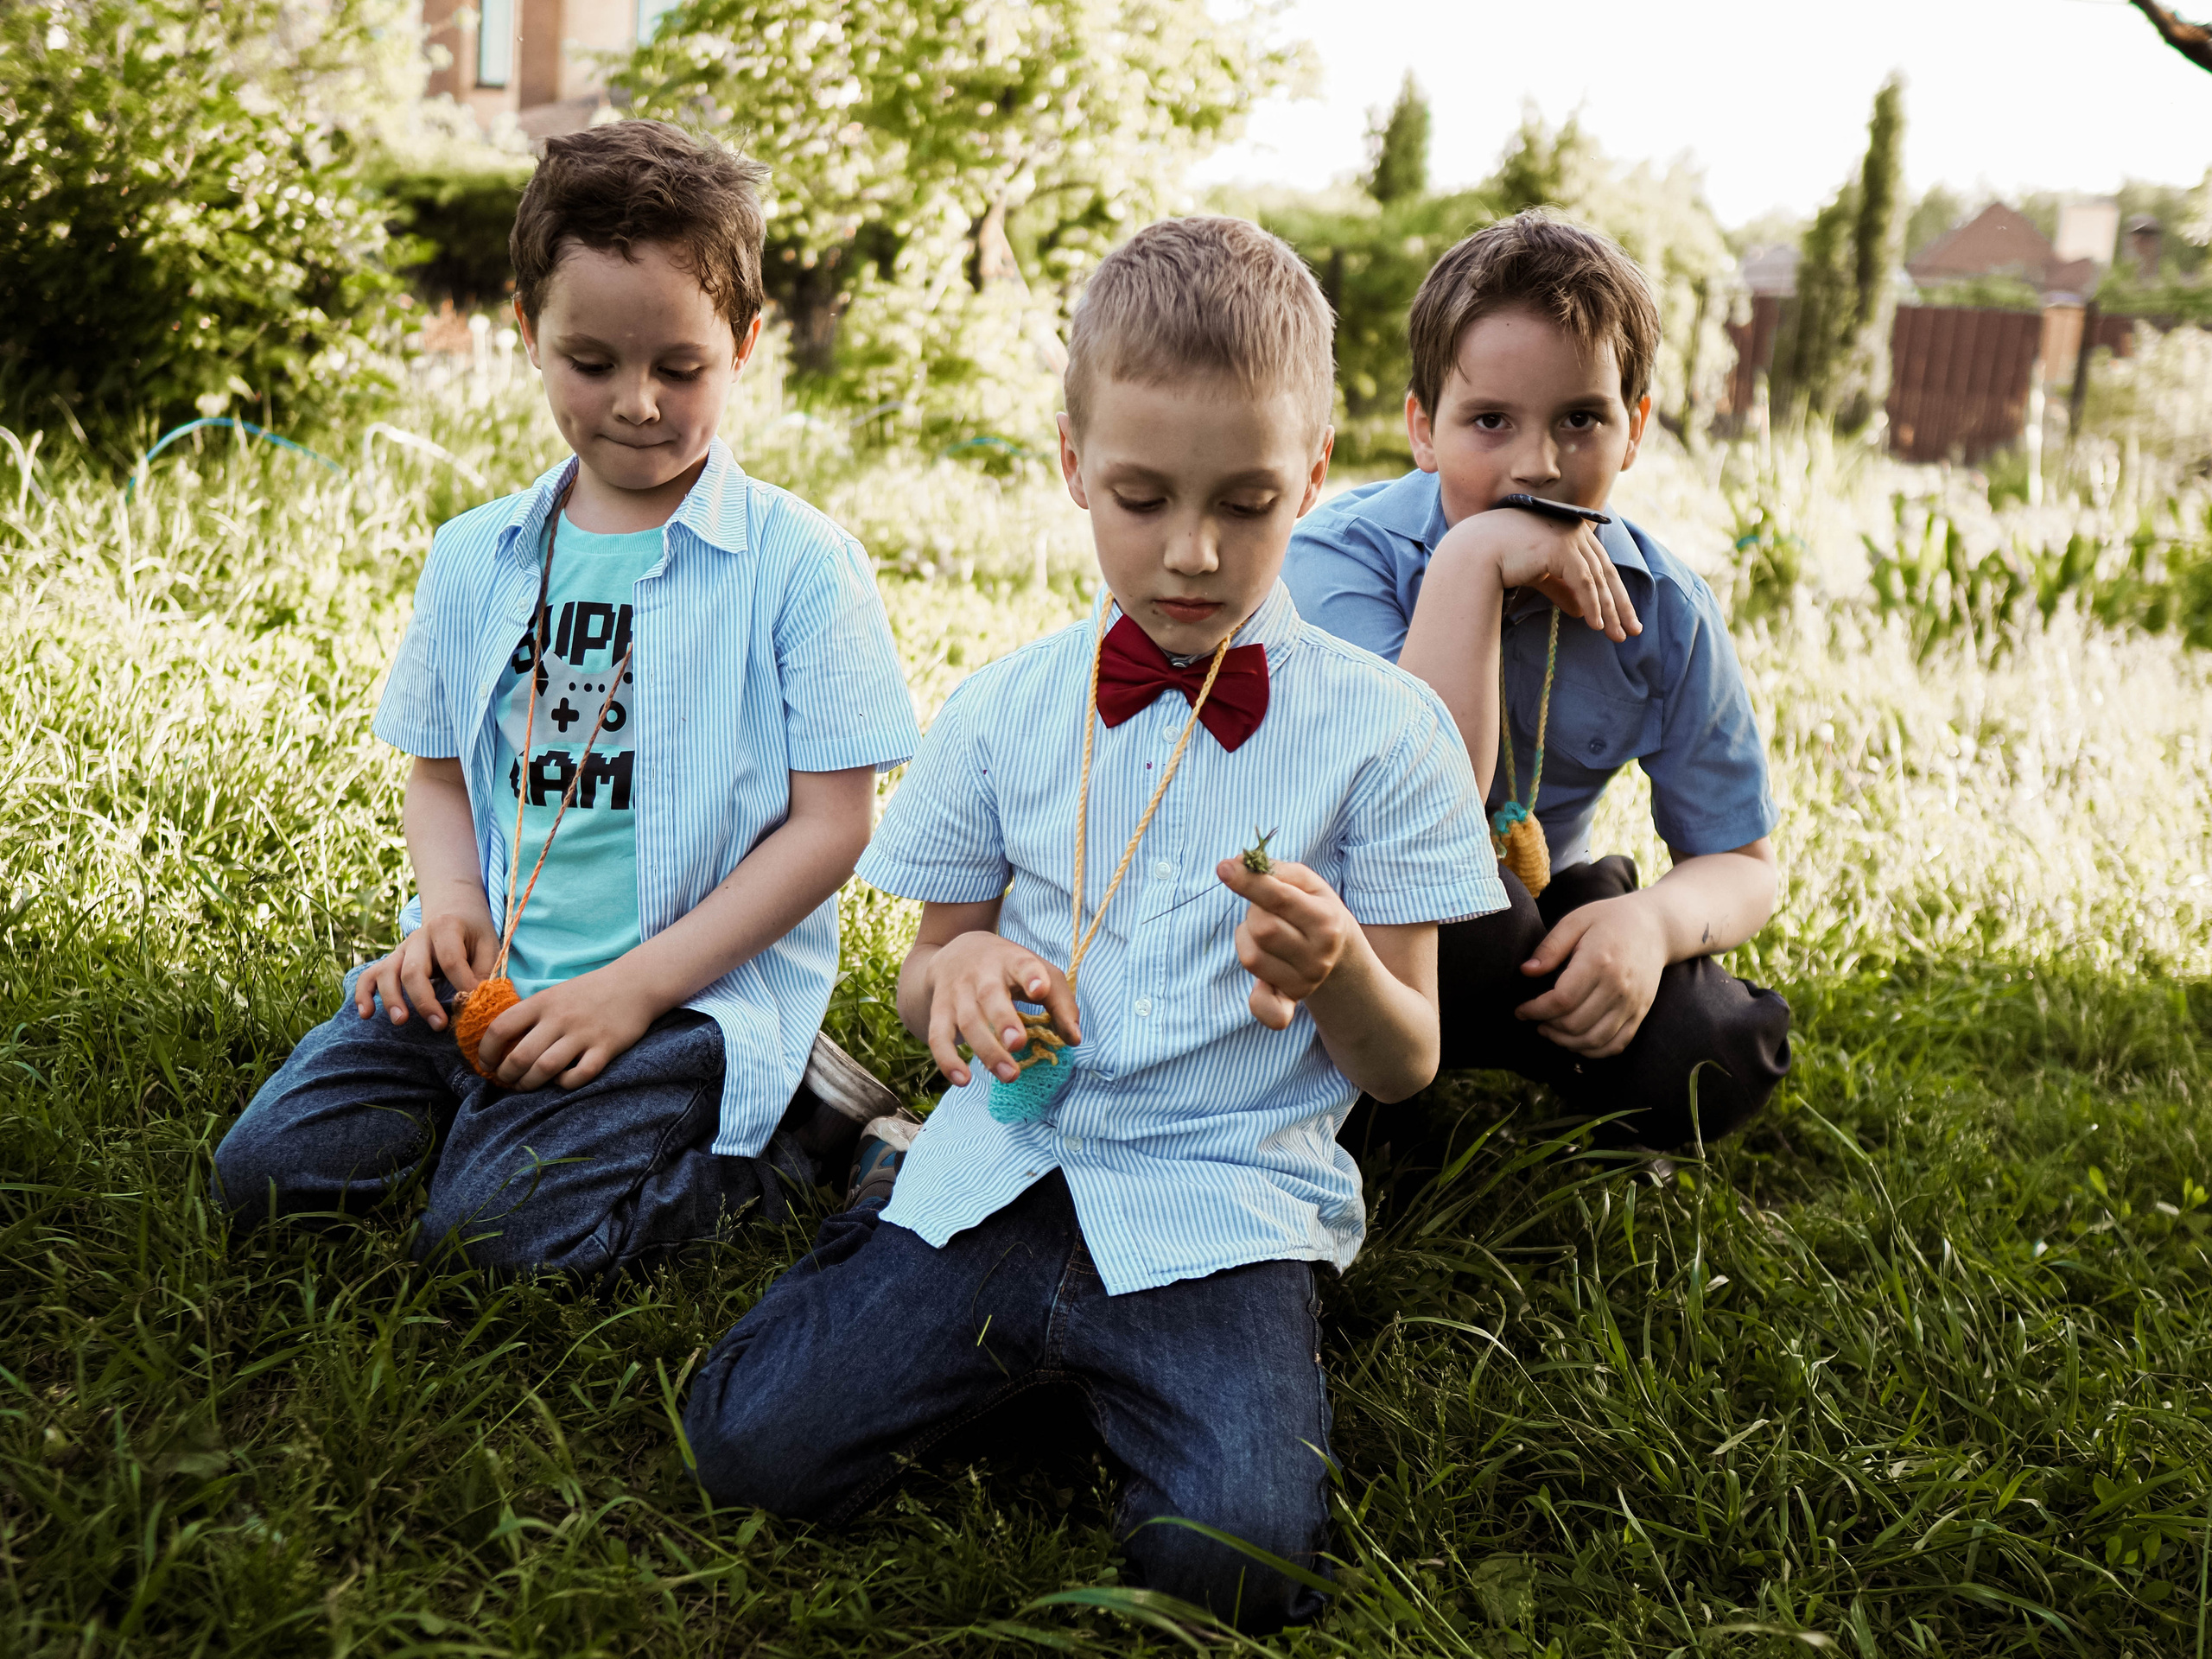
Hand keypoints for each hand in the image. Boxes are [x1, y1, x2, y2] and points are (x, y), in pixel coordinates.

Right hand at [354, 905, 497, 1029]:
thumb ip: (484, 970)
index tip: (473, 1004)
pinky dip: (363, 994)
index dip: (462, 985)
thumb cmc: (473, 933)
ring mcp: (401, 949)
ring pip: (387, 973)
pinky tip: (366, 1014)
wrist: (454, 911)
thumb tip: (477, 1002)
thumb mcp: (488, 944)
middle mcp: (418, 937)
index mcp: (446, 927)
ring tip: (401, 1020)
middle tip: (439, 1025)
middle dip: (424, 1000)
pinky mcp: (391, 961)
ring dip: (392, 998)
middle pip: (413, 970)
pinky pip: (369, 975)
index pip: (451, 960)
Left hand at [474, 965, 661, 1091]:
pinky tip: (562, 1080)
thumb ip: (531, 1014)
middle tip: (505, 1080)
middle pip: (520, 1056)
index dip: (486, 1051)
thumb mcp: (554, 993)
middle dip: (506, 1075)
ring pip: (545, 1069)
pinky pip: (579, 1075)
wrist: (634, 983)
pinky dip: (565, 1084)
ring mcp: (583, 1034)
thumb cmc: (589, 992)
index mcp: (542, 1002)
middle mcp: (560, 1018)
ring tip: (526, 1085)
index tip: (486, 1063)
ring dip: (529, 1084)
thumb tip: (501, 1043)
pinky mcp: (605, 1048)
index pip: (501, 1028)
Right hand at [921, 932, 1080, 1087]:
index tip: (1040, 989)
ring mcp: (957, 993)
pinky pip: (938, 1037)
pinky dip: (947, 1060)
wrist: (956, 953)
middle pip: (990, 996)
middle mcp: (981, 974)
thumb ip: (1060, 1002)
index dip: (1032, 976)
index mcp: (1012, 960)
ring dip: (987, 1050)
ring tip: (1009, 1075)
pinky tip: (963, 1080)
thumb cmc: (1009, 968)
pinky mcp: (939, 1011)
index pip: (1023, 964)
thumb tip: (1074, 1039)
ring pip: (968, 1021)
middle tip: (1018, 1044)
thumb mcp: (1037, 971)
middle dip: (1003, 1021)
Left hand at [1216, 857, 1355, 1029]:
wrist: (1339, 953)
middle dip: (1253, 912)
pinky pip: (1268, 1010)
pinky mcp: (1290, 1000)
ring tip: (1265, 932)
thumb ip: (1275, 871)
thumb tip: (1236, 865)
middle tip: (1264, 910)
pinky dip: (1258, 1001)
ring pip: (1251, 957)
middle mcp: (1318, 956)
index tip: (1224, 867)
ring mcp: (1305, 981)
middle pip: (1262, 929)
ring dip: (1247, 938)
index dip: (1248, 883)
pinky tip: (1261, 985)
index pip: (1278, 900)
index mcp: (1326, 921)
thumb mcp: (1307, 884)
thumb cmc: (1314, 908)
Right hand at [1441, 509, 1640, 641]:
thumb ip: (1563, 590)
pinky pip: (1584, 581)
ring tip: (1615, 635)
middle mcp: (1576, 530)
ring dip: (1609, 610)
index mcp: (1573, 532)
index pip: (1601, 567)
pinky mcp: (1561, 548)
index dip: (1615, 594)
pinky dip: (1592, 604)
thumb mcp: (1541, 576)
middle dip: (1620, 605)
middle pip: (1606, 573)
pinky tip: (1596, 624)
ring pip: (1598, 579)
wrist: (1477, 550)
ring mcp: (1570, 537)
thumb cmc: (1504, 558)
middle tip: (1632, 631)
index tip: (1625, 618)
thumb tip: (1582, 613)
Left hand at [1513, 893, 1667, 1056]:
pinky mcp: (1641, 1012)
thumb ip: (1550, 947)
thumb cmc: (1610, 920)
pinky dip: (1592, 1051)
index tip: (1520, 1011)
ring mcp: (1632, 1003)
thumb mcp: (1576, 921)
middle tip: (1535, 1019)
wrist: (1656, 926)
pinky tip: (1575, 1041)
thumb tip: (1526, 971)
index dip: (1535, 1010)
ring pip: (1594, 1040)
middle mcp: (1618, 987)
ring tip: (1550, 1031)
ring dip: (1566, 1042)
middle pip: (1575, 1024)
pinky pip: (1616, 1044)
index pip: (1561, 1000)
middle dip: (1547, 1027)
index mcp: (1599, 961)